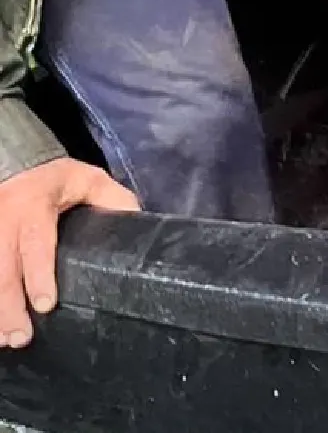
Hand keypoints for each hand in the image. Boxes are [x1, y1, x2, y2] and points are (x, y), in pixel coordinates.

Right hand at [0, 158, 138, 347]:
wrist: (15, 164)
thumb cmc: (58, 179)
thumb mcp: (90, 180)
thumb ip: (112, 200)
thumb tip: (138, 226)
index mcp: (34, 204)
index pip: (36, 242)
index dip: (38, 275)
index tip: (45, 305)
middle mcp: (3, 218)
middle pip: (3, 268)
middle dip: (9, 306)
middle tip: (21, 337)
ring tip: (3, 339)